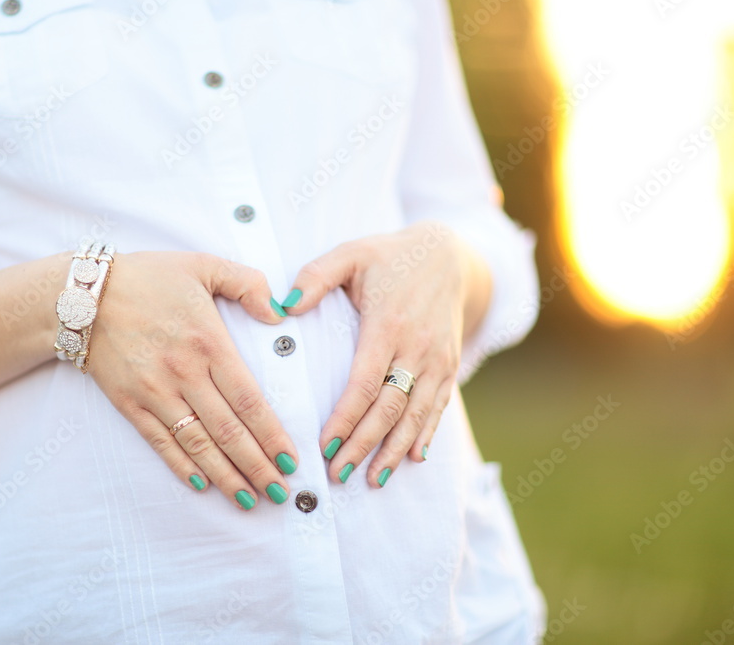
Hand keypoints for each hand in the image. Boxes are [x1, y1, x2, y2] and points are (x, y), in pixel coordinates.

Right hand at [86, 251, 297, 510]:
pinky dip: (181, 466)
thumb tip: (280, 311)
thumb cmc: (148, 277)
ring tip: (248, 499)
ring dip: (225, 475)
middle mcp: (184, 373)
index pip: (248, 399)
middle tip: (280, 493)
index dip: (271, 434)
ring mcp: (154, 392)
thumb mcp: (203, 265)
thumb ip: (247, 284)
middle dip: (257, 466)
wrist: (81, 294)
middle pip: (228, 431)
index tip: (291, 459)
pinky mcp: (129, 403)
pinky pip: (160, 442)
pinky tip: (202, 486)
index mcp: (208, 343)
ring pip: (197, 443)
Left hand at [283, 221, 490, 487]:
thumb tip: (283, 305)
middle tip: (339, 473)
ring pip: (416, 414)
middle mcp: (417, 348)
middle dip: (364, 444)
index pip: (365, 383)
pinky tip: (414, 458)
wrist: (449, 255)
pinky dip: (427, 434)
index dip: (346, 418)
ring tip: (374, 479)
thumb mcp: (351, 254)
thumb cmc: (389, 256)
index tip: (325, 445)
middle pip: (390, 407)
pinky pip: (438, 406)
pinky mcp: (450, 365)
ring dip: (395, 450)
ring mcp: (437, 359)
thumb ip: (316, 276)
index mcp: (388, 325)